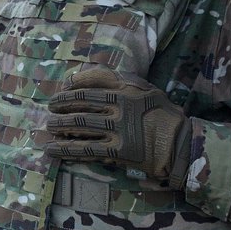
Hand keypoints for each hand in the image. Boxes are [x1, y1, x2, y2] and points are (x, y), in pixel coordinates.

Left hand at [46, 64, 191, 188]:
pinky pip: (86, 149)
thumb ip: (116, 80)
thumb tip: (81, 78)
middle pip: (80, 105)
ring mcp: (118, 129)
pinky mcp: (118, 151)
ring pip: (80, 126)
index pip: (87, 86)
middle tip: (50, 109)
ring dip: (60, 126)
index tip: (59, 94)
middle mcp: (120, 106)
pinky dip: (66, 149)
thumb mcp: (143, 88)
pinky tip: (52, 149)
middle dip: (60, 107)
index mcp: (125, 89)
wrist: (180, 144)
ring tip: (49, 127)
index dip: (68, 91)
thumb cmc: (161, 113)